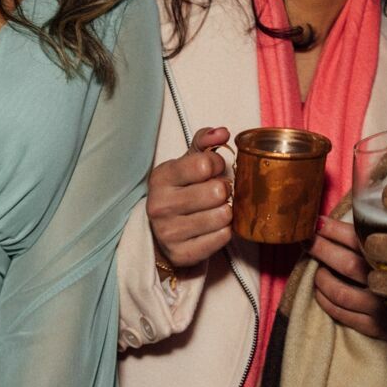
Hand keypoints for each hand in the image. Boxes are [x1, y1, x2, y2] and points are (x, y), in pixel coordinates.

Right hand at [146, 126, 233, 268]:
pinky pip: (222, 237)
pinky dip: (225, 231)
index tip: (213, 170)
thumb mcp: (188, 163)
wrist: (165, 234)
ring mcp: (168, 233)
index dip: (218, 165)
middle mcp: (160, 206)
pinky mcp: (182, 254)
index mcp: (161, 177)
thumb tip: (221, 132)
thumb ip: (204, 143)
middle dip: (224, 190)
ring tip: (216, 209)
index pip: (204, 164)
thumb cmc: (182, 191)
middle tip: (217, 193)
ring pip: (223, 215)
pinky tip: (213, 227)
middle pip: (217, 191)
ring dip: (226, 211)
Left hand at [311, 214, 386, 342]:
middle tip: (308, 240)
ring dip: (320, 277)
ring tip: (316, 266)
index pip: (358, 238)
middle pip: (344, 263)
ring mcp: (382, 306)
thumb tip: (360, 208)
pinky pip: (341, 314)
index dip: (333, 229)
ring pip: (338, 291)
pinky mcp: (376, 327)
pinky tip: (322, 291)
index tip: (317, 223)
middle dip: (320, 249)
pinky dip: (325, 301)